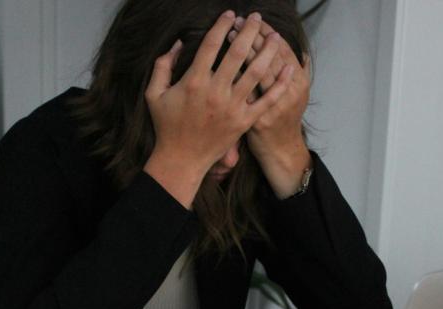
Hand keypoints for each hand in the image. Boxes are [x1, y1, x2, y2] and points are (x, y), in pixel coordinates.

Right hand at [143, 11, 292, 207]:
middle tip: (256, 17)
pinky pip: (267, 100)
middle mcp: (216, 91)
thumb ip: (163, 65)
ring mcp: (233, 107)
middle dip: (249, 31)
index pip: (211, 45)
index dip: (222, 25)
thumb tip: (177, 43)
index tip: (230, 14)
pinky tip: (289, 68)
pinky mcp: (244, 121)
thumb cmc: (167, 126)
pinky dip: (280, 84)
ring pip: (256, 73)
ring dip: (268, 51)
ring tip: (275, 36)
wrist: (181, 159)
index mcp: (194, 81)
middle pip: (238, 53)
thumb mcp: (154, 93)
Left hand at [228, 20, 312, 198]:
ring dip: (240, 50)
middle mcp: (288, 93)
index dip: (268, 33)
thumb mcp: (299, 94)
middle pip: (268, 56)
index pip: (283, 49)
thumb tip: (301, 53)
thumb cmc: (285, 118)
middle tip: (238, 21)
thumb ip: (298, 72)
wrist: (279, 150)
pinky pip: (241, 93)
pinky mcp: (252, 119)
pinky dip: (232, 77)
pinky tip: (221, 62)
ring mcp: (270, 107)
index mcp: (299, 82)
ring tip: (228, 34)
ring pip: (254, 71)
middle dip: (252, 35)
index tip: (256, 20)